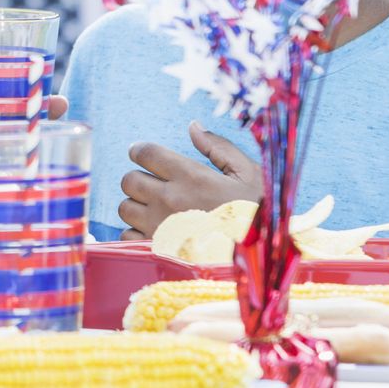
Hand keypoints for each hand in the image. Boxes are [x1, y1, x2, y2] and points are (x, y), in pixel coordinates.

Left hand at [118, 121, 261, 236]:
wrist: (263, 260)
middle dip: (138, 179)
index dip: (140, 150)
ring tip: (155, 210)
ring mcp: (160, 227)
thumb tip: (193, 127)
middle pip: (129, 180)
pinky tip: (155, 232)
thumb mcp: (248, 174)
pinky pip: (128, 236)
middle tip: (153, 184)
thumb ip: (218, 148)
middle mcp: (169, 199)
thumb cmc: (259, 215)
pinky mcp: (157, 250)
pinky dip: (136, 233)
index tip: (143, 154)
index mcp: (190, 176)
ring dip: (136, 206)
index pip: (145, 152)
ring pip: (125, 208)